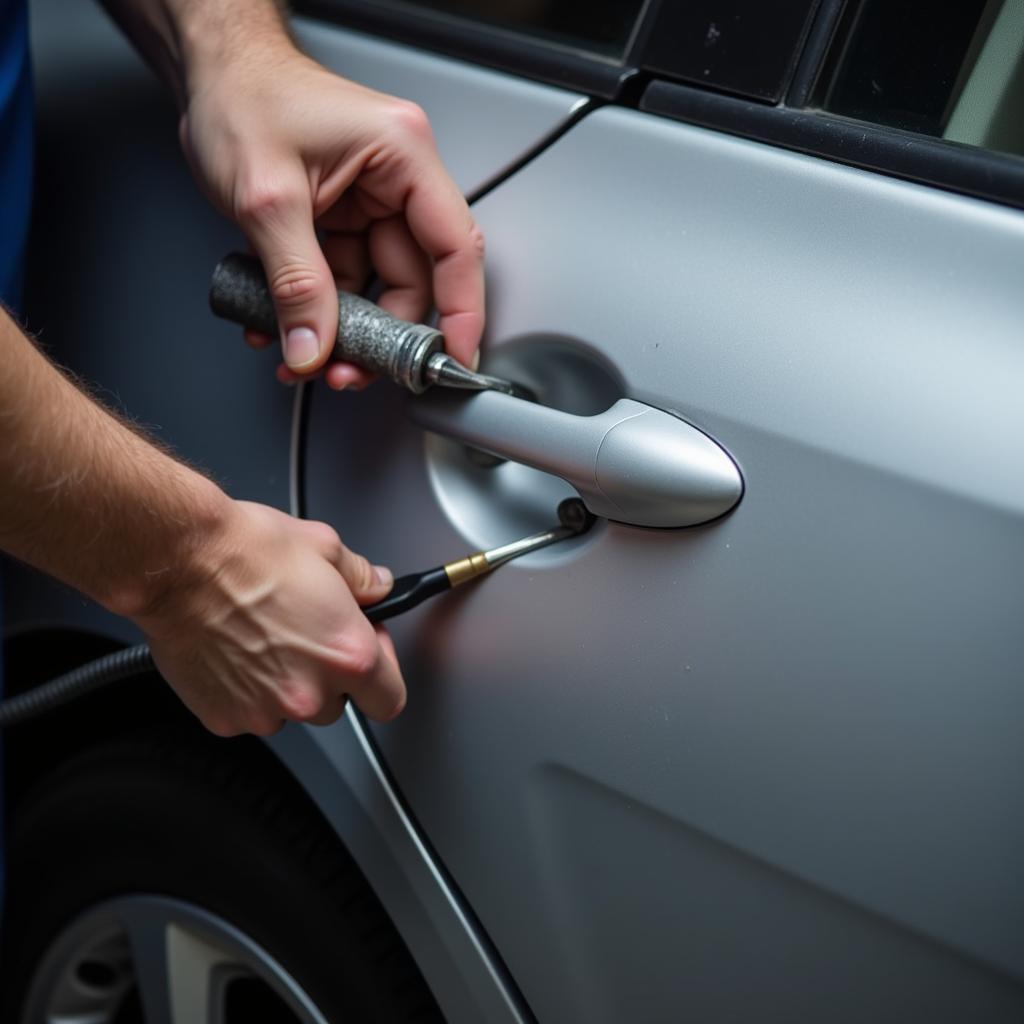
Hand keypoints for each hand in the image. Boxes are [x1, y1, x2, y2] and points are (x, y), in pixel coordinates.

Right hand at [139, 501, 404, 736]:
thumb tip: (377, 586)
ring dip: (285, 684)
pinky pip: (247, 712)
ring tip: (264, 636)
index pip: (390, 698)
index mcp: (348, 654)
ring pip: (291, 709)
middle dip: (327, 674)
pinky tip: (235, 650)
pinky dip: (244, 691)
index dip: (382, 674)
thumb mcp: (324, 547)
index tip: (367, 651)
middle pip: (337, 704)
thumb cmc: (245, 552)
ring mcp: (264, 711)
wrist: (177, 562)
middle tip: (306, 633)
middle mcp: (310, 692)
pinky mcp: (224, 718)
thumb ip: (363, 578)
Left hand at [181, 40, 484, 388]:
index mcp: (402, 155)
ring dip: (339, 329)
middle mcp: (394, 180)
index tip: (452, 359)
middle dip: (378, 336)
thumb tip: (315, 345)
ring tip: (304, 354)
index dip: (462, 312)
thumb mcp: (267, 198)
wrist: (208, 73)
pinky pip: (339, 279)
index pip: (454, 248)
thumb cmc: (241, 95)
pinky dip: (313, 308)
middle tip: (347, 371)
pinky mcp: (340, 219)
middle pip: (411, 280)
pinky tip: (283, 323)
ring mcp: (367, 202)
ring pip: (371, 288)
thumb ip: (295, 281)